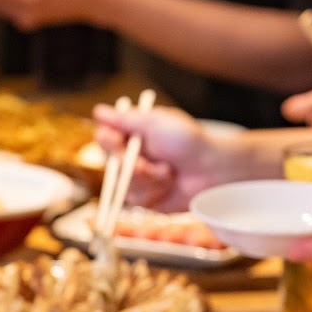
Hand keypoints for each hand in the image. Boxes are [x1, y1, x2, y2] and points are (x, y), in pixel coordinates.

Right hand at [93, 104, 221, 211]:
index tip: (116, 139)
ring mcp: (138, 180)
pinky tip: (169, 184)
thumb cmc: (188, 140)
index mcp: (132, 136)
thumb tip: (99, 111)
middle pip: (110, 164)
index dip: (108, 141)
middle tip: (148, 163)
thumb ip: (125, 119)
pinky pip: (136, 200)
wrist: (212, 169)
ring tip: (168, 171)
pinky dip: (154, 191)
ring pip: (123, 184)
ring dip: (147, 178)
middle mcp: (131, 158)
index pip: (104, 138)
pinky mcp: (146, 200)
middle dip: (130, 164)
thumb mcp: (156, 123)